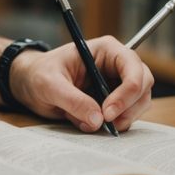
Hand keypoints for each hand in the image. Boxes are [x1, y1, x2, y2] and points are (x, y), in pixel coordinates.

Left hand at [10, 36, 153, 133]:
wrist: (31, 84)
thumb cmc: (39, 74)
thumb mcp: (49, 84)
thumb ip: (73, 100)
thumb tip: (98, 120)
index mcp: (105, 50)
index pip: (132, 66)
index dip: (128, 90)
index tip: (108, 112)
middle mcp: (116, 65)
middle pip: (143, 84)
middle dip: (130, 106)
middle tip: (109, 123)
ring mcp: (118, 83)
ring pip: (140, 102)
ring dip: (124, 118)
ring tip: (96, 124)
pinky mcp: (115, 101)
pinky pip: (127, 115)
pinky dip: (116, 124)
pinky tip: (92, 123)